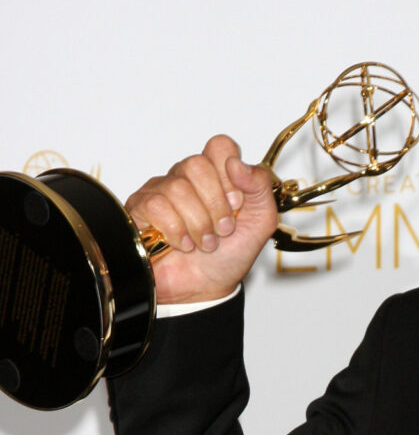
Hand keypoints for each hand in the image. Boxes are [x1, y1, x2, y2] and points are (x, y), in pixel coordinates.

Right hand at [126, 135, 278, 303]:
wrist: (207, 288)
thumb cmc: (231, 253)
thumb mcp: (262, 220)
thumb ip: (259, 185)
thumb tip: (237, 163)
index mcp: (218, 174)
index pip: (219, 146)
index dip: (230, 173)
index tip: (237, 201)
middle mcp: (188, 177)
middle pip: (197, 164)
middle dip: (214, 203)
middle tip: (222, 228)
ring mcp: (161, 190)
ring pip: (177, 187)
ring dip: (197, 223)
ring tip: (204, 242)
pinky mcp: (140, 209)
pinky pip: (155, 205)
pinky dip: (175, 230)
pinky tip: (183, 244)